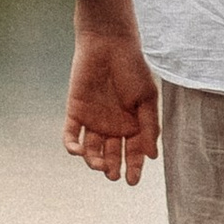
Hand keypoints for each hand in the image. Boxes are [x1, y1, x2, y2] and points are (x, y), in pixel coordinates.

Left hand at [64, 0, 159, 185]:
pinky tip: (78, 152)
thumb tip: (152, 156)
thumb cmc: (132, 67)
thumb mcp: (147, 98)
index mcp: (132, 124)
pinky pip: (71, 135)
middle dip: (112, 167)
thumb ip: (149, 126)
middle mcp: (112, 126)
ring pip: (91, 150)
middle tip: (113, 175)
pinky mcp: (75, 112)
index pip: (133, 152)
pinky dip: (72, 146)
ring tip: (99, 165)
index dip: (133, 168)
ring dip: (93, 161)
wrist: (108, 43)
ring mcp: (93, 120)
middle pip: (111, 155)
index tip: (132, 181)